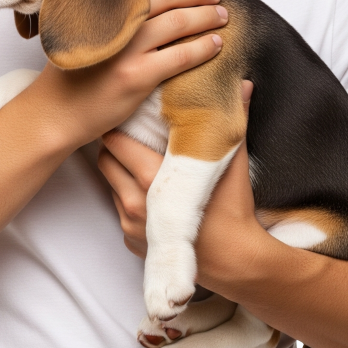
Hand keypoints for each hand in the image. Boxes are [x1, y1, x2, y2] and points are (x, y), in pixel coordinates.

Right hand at [37, 0, 229, 146]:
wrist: (55, 111)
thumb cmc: (72, 70)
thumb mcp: (81, 27)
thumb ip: (109, 8)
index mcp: (99, 3)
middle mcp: (113, 20)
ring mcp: (125, 48)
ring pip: (178, 21)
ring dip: (206, 15)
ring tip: (222, 15)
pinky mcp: (136, 76)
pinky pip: (180, 56)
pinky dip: (203, 47)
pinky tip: (215, 44)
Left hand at [97, 81, 259, 288]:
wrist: (236, 262)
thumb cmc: (233, 210)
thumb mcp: (232, 161)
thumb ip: (233, 119)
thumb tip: (242, 85)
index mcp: (151, 179)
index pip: (114, 141)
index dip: (121, 126)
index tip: (131, 117)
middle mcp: (134, 204)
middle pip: (105, 160)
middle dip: (116, 147)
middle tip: (134, 136)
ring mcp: (130, 226)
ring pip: (110, 185)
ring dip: (122, 173)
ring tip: (144, 163)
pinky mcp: (132, 242)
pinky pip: (119, 210)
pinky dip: (129, 198)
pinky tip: (151, 193)